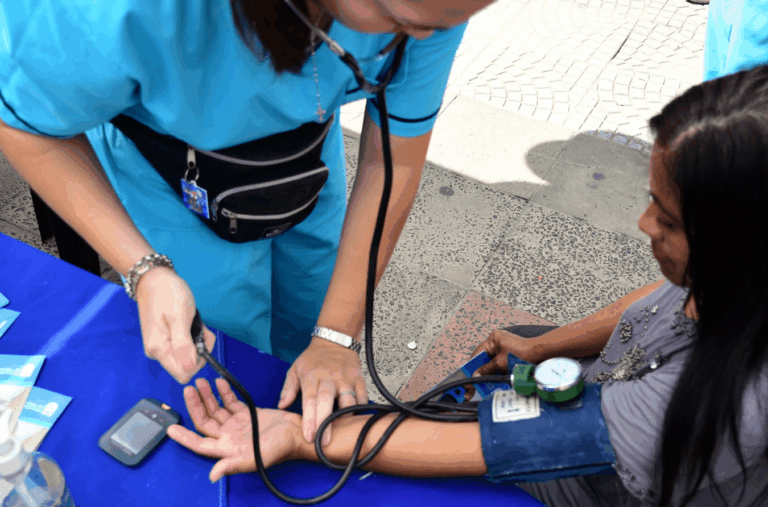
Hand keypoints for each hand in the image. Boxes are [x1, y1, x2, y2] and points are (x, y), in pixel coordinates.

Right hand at [135, 267, 215, 383]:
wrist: (154, 278)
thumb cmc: (168, 294)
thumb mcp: (180, 317)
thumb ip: (184, 345)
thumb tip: (190, 369)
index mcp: (159, 350)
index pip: (183, 374)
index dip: (198, 362)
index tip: (200, 341)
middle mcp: (157, 353)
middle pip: (187, 365)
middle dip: (199, 349)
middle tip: (200, 327)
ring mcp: (160, 347)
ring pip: (187, 355)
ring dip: (198, 341)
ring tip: (195, 321)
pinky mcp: (164, 340)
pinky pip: (184, 347)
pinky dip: (193, 336)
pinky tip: (192, 322)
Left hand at [167, 378, 302, 481]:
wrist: (296, 434)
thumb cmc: (278, 449)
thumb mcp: (255, 458)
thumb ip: (232, 465)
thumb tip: (212, 476)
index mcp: (227, 449)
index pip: (199, 443)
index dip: (184, 437)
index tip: (170, 428)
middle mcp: (228, 437)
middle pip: (205, 421)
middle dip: (195, 405)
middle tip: (189, 389)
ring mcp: (236, 424)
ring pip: (215, 409)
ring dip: (207, 397)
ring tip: (200, 382)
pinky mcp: (247, 414)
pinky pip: (230, 402)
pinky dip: (223, 393)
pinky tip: (218, 383)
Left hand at [278, 338, 366, 446]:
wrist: (334, 341)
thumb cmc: (313, 359)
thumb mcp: (295, 369)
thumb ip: (288, 388)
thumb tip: (282, 406)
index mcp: (311, 376)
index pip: (309, 399)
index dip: (309, 418)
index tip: (308, 436)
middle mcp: (329, 377)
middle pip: (327, 401)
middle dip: (325, 423)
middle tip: (323, 442)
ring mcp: (346, 378)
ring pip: (348, 399)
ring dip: (345, 417)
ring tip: (341, 434)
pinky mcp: (359, 378)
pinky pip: (362, 397)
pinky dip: (360, 410)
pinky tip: (355, 421)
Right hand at [470, 329, 541, 376]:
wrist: (539, 353)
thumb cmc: (523, 353)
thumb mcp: (501, 363)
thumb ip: (487, 369)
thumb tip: (476, 375)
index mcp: (492, 339)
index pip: (478, 353)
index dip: (473, 365)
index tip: (469, 374)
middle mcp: (496, 341)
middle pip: (484, 358)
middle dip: (481, 369)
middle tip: (477, 380)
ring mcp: (503, 346)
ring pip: (491, 361)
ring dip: (489, 371)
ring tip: (486, 381)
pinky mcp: (508, 352)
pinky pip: (498, 362)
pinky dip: (496, 369)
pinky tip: (495, 378)